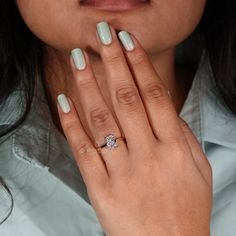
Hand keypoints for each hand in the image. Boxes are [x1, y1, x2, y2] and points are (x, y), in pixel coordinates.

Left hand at [57, 22, 211, 235]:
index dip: (140, 64)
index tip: (129, 42)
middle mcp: (148, 155)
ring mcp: (122, 172)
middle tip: (103, 35)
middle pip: (127, 98)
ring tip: (79, 58)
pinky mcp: (101, 189)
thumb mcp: (198, 169)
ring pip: (101, 119)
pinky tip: (64, 101)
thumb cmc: (186, 209)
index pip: (154, 94)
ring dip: (88, 84)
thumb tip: (164, 106)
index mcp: (174, 148)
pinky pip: (82, 150)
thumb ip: (181, 135)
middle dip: (114, 61)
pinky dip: (71, 123)